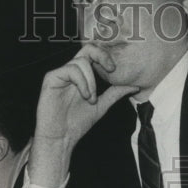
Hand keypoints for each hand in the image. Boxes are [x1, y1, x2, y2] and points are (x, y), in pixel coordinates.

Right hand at [29, 44, 138, 186]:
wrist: (61, 137)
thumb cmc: (77, 123)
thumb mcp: (101, 105)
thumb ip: (115, 93)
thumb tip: (135, 86)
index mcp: (81, 76)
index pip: (93, 55)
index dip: (105, 56)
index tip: (114, 69)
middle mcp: (70, 71)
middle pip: (86, 49)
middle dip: (101, 56)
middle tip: (111, 69)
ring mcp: (60, 74)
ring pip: (81, 61)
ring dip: (92, 81)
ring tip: (91, 99)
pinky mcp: (51, 78)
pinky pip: (71, 69)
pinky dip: (82, 82)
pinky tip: (85, 96)